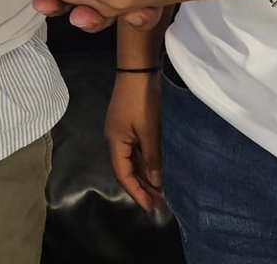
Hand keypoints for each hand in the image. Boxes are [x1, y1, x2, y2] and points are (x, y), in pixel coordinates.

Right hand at [107, 70, 163, 212]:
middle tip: (159, 203)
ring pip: (133, 160)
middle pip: (126, 170)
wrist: (138, 69)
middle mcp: (116, 139)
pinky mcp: (131, 124)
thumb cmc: (141, 101)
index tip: (151, 207)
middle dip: (142, 187)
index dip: (136, 192)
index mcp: (115, 142)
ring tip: (161, 191)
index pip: (123, 175)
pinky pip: (137, 150)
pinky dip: (147, 162)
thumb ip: (152, 158)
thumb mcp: (149, 131)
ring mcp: (123, 131)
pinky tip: (158, 169)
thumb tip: (156, 182)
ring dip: (145, 175)